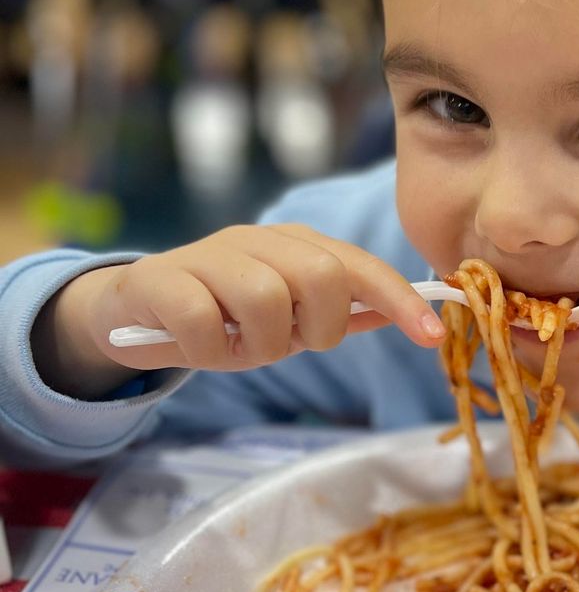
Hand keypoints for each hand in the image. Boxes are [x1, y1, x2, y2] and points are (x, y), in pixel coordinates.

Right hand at [33, 223, 446, 399]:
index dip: (400, 299)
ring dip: (261, 344)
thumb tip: (407, 316)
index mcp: (297, 246)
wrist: (134, 306)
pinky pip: (204, 320)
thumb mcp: (289, 317)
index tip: (432, 336)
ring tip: (238, 348)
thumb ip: (341, 314)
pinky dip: (209, 351)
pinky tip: (199, 349)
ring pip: (266, 298)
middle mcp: (259, 240)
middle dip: (319, 328)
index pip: (361, 266)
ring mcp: (209, 253)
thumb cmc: (224, 314)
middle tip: (291, 344)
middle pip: (322, 277)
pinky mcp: (162, 278)